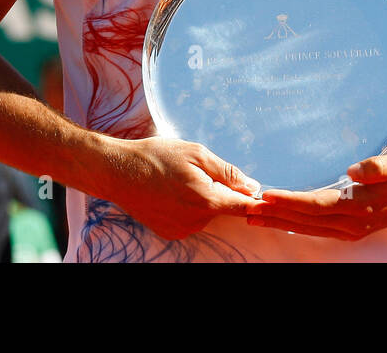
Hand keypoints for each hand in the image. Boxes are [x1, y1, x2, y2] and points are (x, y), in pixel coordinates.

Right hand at [101, 137, 266, 240]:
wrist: (117, 171)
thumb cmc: (157, 156)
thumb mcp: (197, 153)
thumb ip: (228, 172)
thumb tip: (252, 186)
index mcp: (205, 200)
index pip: (242, 207)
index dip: (257, 202)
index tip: (269, 201)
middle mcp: (195, 221)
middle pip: (223, 207)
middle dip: (220, 190)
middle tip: (197, 171)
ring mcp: (181, 229)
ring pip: (207, 213)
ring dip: (203, 198)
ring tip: (179, 180)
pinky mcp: (169, 233)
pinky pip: (191, 219)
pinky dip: (189, 207)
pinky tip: (172, 192)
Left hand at [247, 148, 386, 239]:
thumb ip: (379, 166)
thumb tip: (352, 170)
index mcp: (362, 206)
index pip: (318, 205)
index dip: (292, 201)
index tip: (268, 195)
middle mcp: (353, 223)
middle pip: (307, 220)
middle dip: (276, 215)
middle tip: (248, 208)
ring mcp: (350, 229)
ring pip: (308, 228)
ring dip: (280, 223)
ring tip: (254, 216)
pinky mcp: (349, 229)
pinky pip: (316, 229)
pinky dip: (295, 224)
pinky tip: (280, 219)